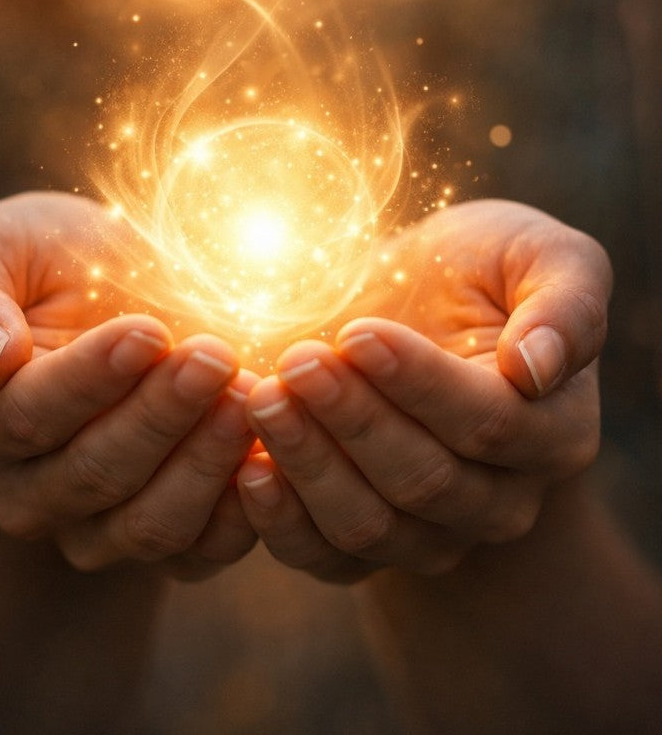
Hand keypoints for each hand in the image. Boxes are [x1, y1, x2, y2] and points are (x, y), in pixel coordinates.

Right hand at [0, 192, 258, 576]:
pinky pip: (204, 552)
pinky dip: (244, 510)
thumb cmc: (44, 261)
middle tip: (215, 356)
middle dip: (161, 414)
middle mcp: (26, 494)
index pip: (27, 416)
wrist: (109, 294)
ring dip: (205, 462)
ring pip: (150, 524)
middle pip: (94, 474)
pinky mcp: (166, 544)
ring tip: (250, 396)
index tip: (148, 332)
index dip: (91, 378)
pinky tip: (273, 451)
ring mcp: (95, 529)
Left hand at [237, 199, 610, 580]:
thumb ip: (566, 304)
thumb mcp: (541, 256)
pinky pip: (325, 558)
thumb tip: (536, 368)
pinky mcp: (370, 547)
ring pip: (371, 526)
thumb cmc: (485, 272)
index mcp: (555, 430)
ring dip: (309, 464)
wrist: (428, 310)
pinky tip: (247, 467)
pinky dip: (281, 522)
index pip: (487, 422)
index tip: (357, 333)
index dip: (418, 383)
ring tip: (264, 398)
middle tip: (297, 361)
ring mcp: (435, 534)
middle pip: (424, 480)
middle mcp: (503, 500)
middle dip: (353, 419)